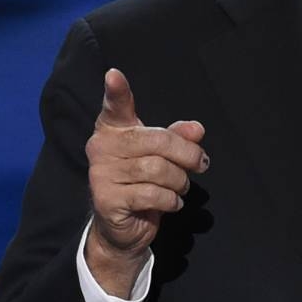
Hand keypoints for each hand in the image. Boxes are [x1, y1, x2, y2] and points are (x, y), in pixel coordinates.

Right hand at [84, 68, 208, 296]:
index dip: (116, 91)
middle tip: (201, 163)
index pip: (115, 107)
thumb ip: (178, 138)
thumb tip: (196, 129)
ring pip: (158, 169)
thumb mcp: (163, 155)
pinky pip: (152, 194)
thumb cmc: (142, 181)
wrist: (122, 227)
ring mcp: (101, 174)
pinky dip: (171, 199)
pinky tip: (171, 202)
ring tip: (181, 186)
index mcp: (113, 129)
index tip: (114, 74)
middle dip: (187, 154)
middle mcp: (101, 147)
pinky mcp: (106, 200)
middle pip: (156, 141)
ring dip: (180, 181)